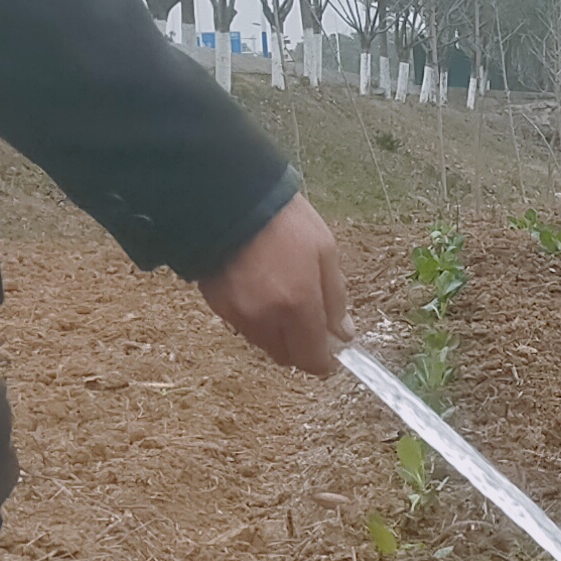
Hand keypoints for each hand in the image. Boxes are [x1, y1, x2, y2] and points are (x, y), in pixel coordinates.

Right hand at [196, 195, 349, 374]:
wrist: (230, 199)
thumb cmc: (285, 220)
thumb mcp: (325, 250)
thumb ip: (335, 298)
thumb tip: (343, 334)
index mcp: (298, 305)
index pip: (311, 359)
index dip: (322, 361)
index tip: (329, 352)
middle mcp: (266, 318)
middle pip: (286, 358)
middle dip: (300, 347)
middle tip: (307, 322)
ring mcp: (238, 314)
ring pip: (263, 344)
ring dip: (277, 335)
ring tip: (281, 300)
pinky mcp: (217, 305)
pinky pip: (242, 326)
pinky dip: (254, 320)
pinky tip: (259, 291)